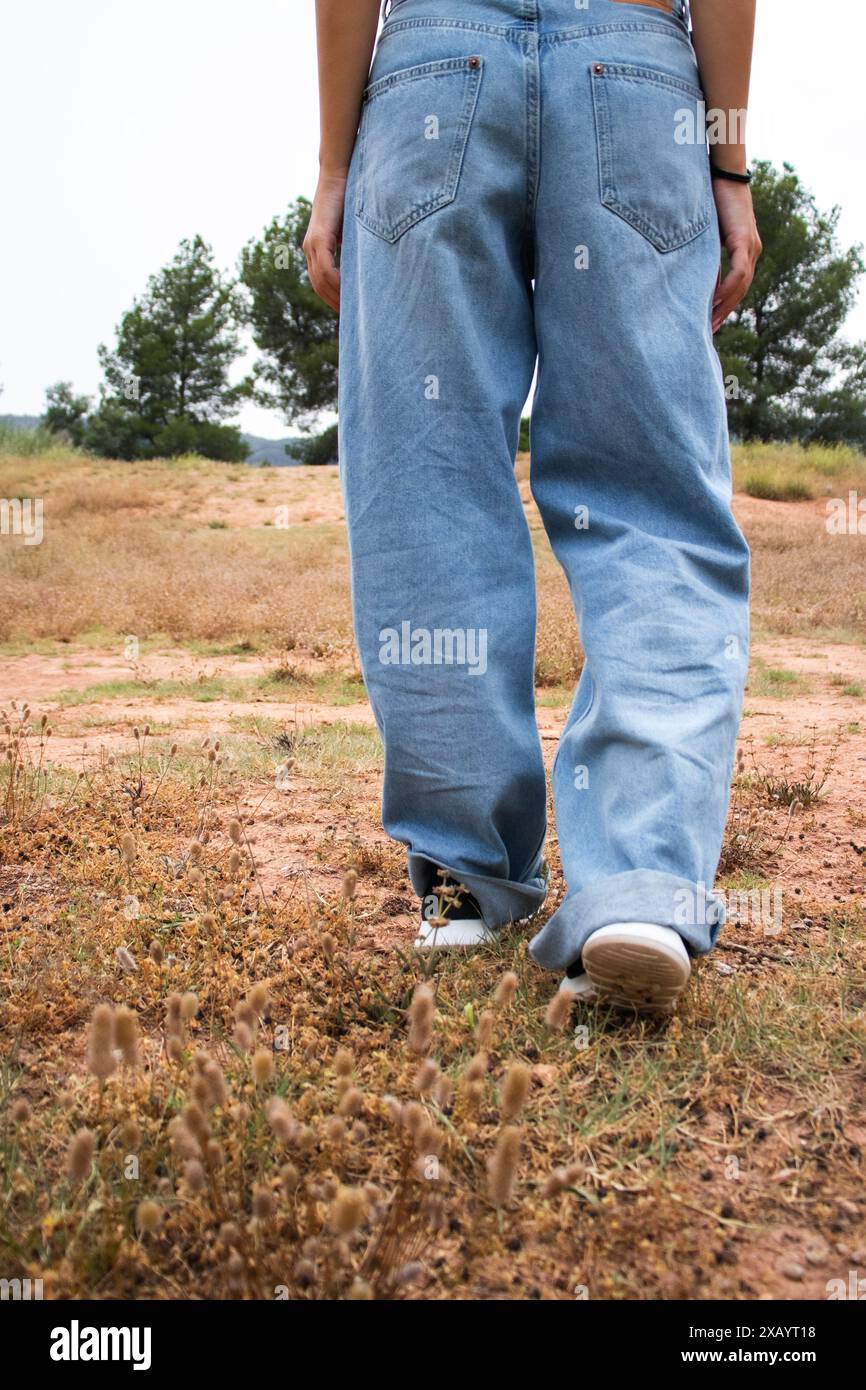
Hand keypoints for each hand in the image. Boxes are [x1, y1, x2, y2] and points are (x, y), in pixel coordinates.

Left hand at [303, 171, 346, 312]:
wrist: (338, 173)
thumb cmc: (348, 198)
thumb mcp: (352, 230)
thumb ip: (354, 248)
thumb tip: (369, 266)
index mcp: (317, 248)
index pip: (322, 282)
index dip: (333, 299)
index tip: (348, 313)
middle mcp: (310, 248)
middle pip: (319, 286)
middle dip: (334, 304)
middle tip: (352, 320)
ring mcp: (312, 243)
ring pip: (321, 280)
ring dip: (336, 297)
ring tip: (352, 311)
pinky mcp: (318, 237)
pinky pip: (324, 268)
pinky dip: (335, 282)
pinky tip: (347, 292)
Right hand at [711, 178, 761, 332]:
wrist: (725, 173)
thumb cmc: (714, 196)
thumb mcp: (709, 232)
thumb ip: (707, 251)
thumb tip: (694, 271)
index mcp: (747, 249)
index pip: (738, 285)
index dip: (726, 304)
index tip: (712, 321)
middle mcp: (753, 250)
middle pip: (741, 290)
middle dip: (725, 312)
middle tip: (710, 332)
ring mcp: (751, 246)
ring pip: (741, 285)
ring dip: (725, 306)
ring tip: (710, 323)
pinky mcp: (744, 241)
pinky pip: (738, 273)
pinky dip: (727, 290)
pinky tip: (715, 303)